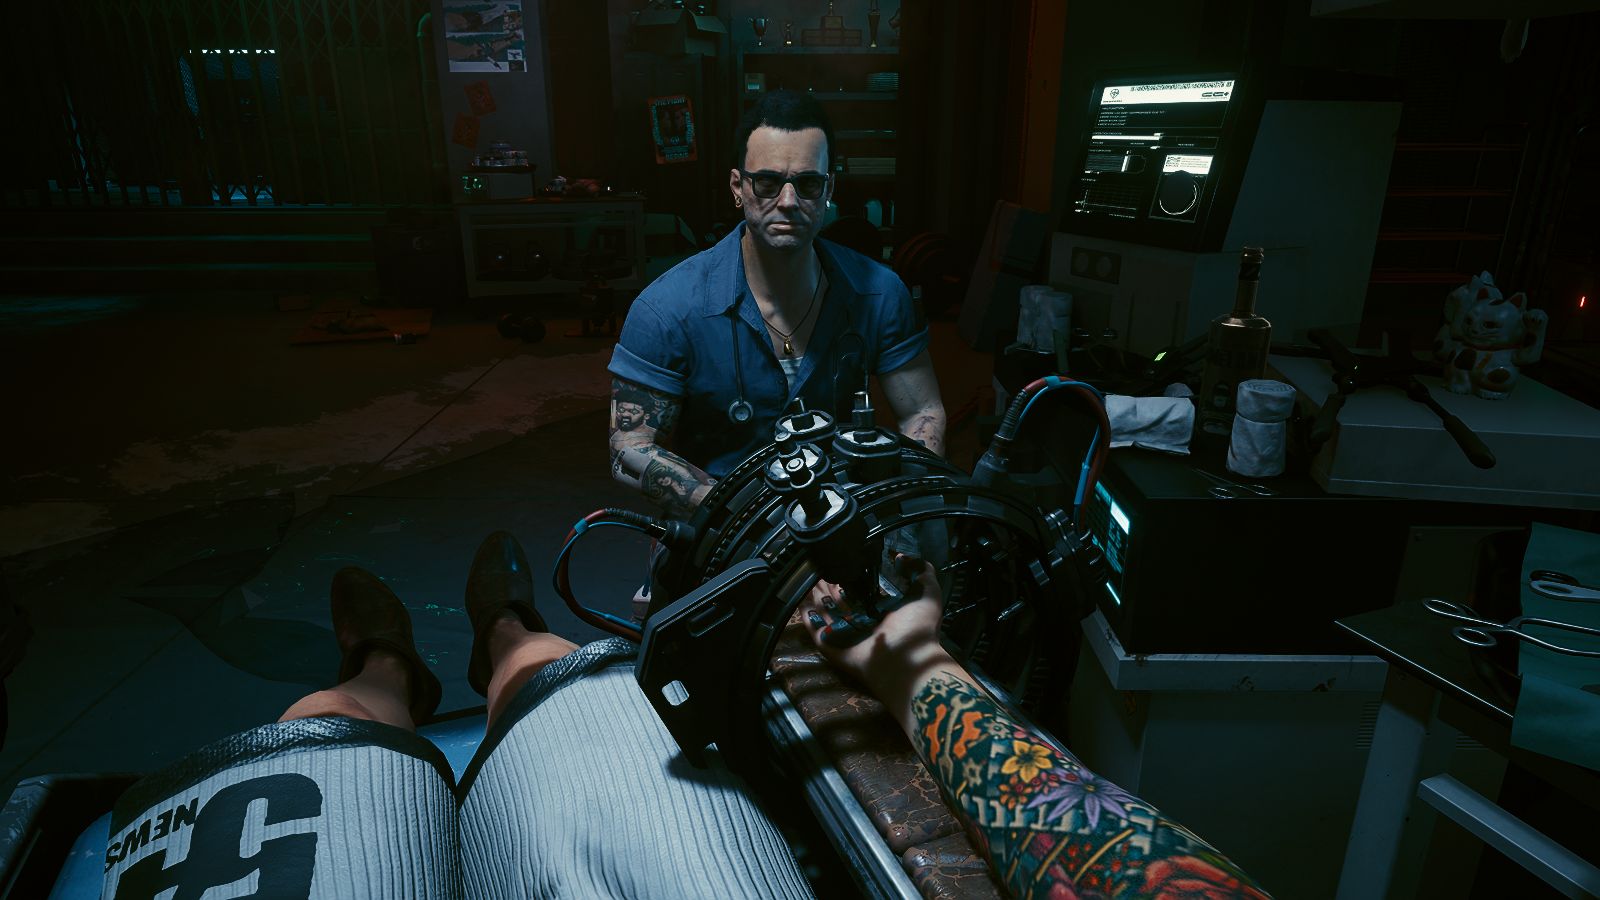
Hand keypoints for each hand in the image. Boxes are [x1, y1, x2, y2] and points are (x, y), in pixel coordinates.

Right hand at [800, 556, 947, 700]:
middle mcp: (864, 622)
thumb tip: (900, 555)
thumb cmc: (917, 628)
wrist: (906, 660)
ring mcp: (847, 636)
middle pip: (840, 600)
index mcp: (883, 611)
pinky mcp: (833, 647)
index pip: (861, 591)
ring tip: (808, 579)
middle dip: (830, 585)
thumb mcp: (928, 592)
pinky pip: (816, 632)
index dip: (851, 577)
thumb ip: (921, 570)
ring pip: (826, 613)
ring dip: (817, 597)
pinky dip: (808, 618)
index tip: (841, 560)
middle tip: (819, 567)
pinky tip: (802, 601)